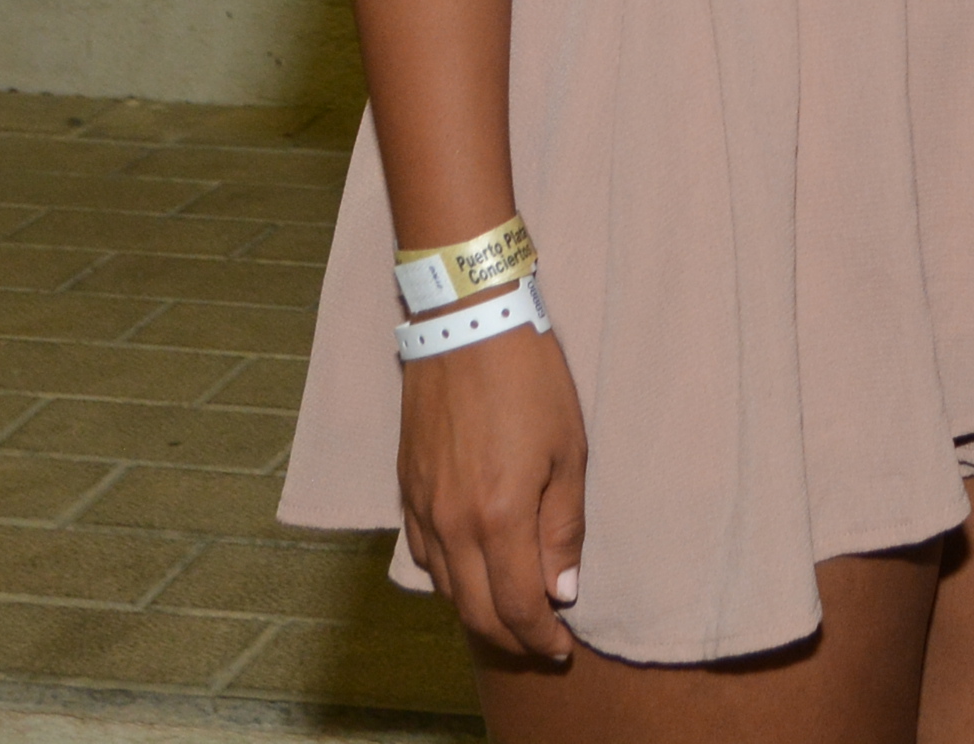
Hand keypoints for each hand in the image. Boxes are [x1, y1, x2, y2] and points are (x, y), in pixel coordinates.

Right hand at [396, 323, 589, 664]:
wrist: (467, 323)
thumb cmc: (530, 382)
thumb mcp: (568, 454)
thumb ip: (563, 529)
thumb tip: (561, 590)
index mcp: (498, 518)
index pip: (515, 607)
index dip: (540, 638)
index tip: (561, 649)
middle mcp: (451, 524)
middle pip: (474, 611)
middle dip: (511, 638)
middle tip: (541, 644)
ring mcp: (421, 507)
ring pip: (445, 587)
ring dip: (477, 610)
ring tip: (511, 612)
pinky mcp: (405, 487)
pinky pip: (421, 554)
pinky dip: (449, 577)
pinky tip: (470, 570)